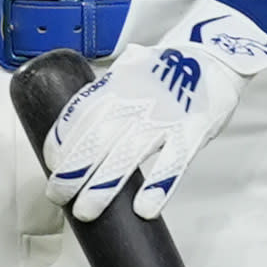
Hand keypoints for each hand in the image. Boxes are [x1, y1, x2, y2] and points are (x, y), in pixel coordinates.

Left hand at [41, 0, 266, 221]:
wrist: (214, 55)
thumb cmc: (166, 73)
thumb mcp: (128, 74)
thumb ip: (103, 97)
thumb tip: (75, 132)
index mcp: (115, 86)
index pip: (77, 116)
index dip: (59, 143)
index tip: (52, 165)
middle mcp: (134, 101)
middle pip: (94, 141)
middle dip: (71, 172)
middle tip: (58, 196)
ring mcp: (163, 118)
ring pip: (126, 157)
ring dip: (102, 187)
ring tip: (85, 210)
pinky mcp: (191, 131)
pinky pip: (173, 163)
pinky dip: (158, 188)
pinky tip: (143, 209)